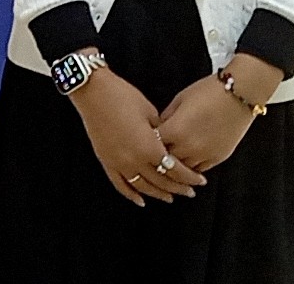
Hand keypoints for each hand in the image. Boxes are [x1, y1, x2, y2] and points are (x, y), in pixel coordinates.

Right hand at [70, 69, 206, 206]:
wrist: (94, 92)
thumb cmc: (122, 96)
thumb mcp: (149, 111)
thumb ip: (160, 131)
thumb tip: (166, 141)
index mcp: (149, 147)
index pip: (174, 169)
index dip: (188, 177)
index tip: (199, 181)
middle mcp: (135, 160)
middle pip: (161, 181)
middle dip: (178, 188)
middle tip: (189, 192)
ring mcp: (119, 163)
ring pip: (142, 187)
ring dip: (158, 194)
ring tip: (170, 198)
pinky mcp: (106, 161)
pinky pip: (120, 184)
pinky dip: (131, 195)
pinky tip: (140, 200)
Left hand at [157, 56, 281, 171]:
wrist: (239, 94)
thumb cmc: (209, 91)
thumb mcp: (180, 98)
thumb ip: (167, 116)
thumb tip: (159, 127)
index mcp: (175, 130)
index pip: (152, 145)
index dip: (147, 143)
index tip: (144, 141)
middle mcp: (188, 147)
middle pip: (165, 162)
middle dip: (158, 157)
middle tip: (154, 154)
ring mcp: (204, 155)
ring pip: (182, 171)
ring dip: (175, 166)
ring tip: (170, 161)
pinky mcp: (217, 158)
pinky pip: (199, 171)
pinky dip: (191, 169)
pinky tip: (187, 163)